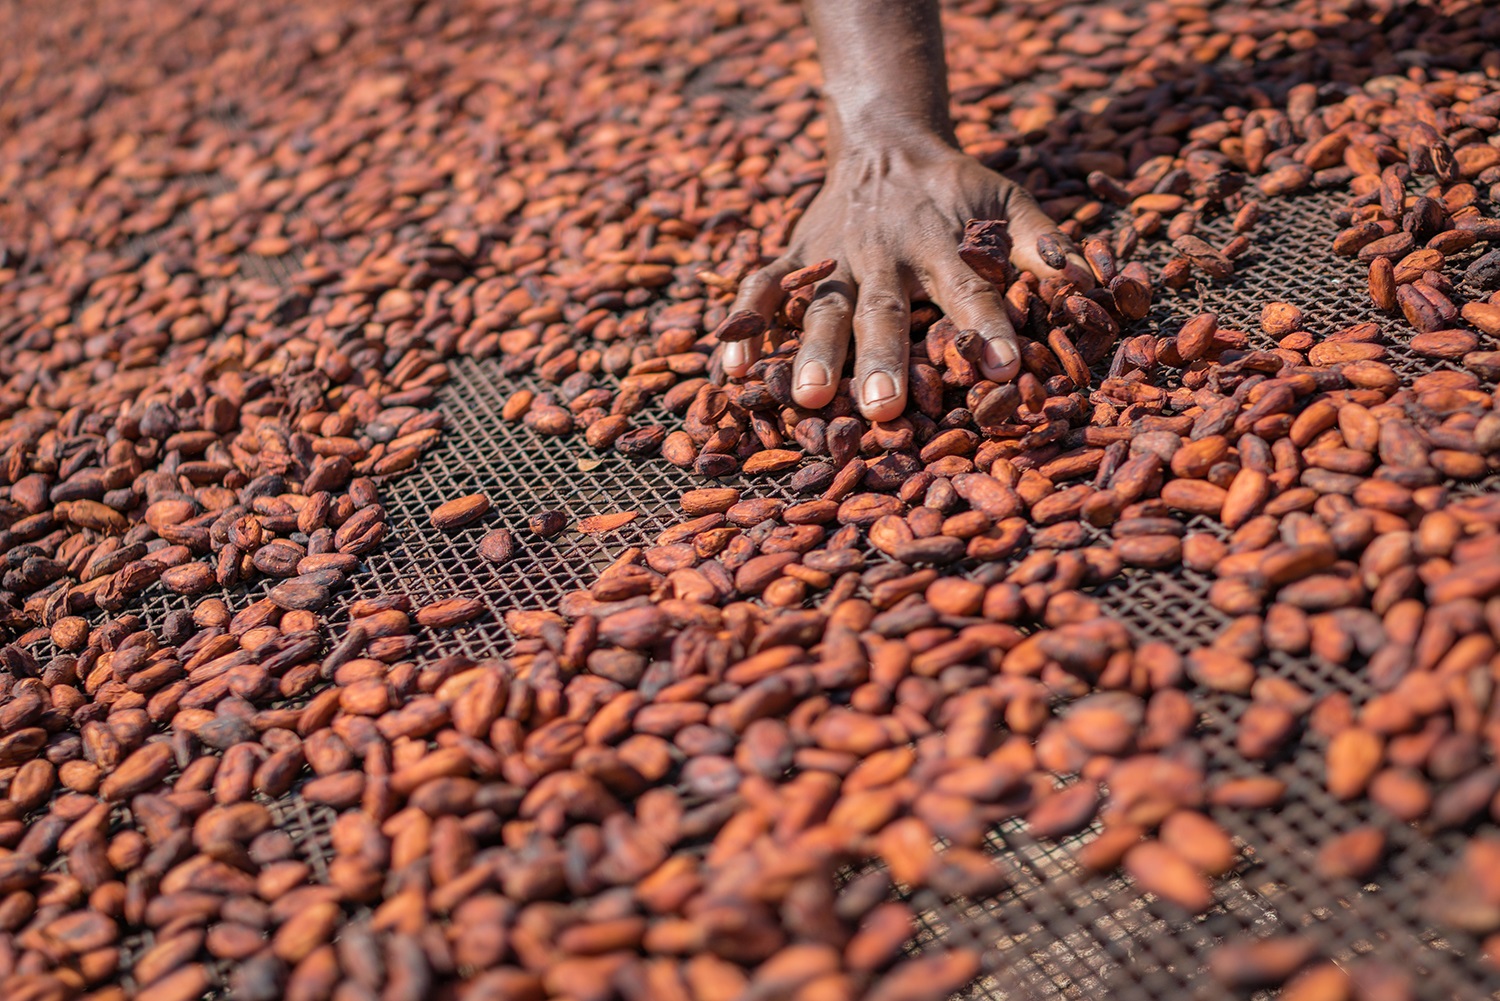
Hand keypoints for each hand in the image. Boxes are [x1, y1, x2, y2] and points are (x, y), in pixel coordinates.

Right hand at [722, 140, 1093, 420]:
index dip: (988, 327)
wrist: (884, 139)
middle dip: (882, 360)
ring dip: (811, 352)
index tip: (1007, 370)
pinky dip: (742, 329)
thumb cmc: (954, 188)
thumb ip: (1042, 243)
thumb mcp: (1007, 200)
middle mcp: (883, 253)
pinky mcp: (793, 257)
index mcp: (940, 243)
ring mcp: (832, 257)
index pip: (970, 289)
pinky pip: (760, 292)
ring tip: (807, 398)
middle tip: (882, 410)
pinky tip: (729, 374)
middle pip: (882, 310)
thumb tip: (1086, 281)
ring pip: (818, 307)